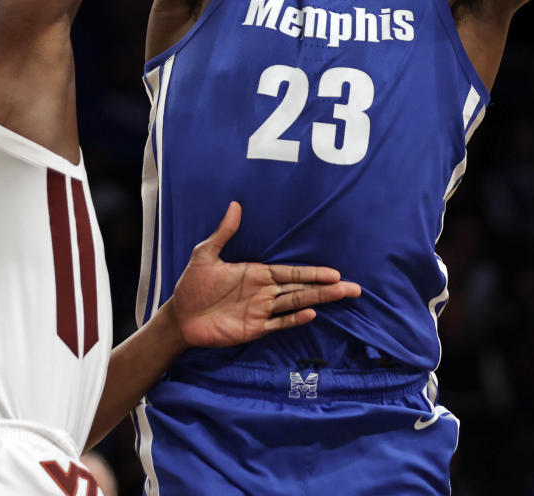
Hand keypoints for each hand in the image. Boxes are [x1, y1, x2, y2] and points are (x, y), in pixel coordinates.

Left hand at [170, 202, 361, 348]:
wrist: (180, 316)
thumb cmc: (192, 284)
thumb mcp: (206, 253)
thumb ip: (224, 232)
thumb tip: (234, 204)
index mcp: (257, 273)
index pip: (291, 272)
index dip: (312, 272)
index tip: (335, 272)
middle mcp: (264, 291)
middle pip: (301, 288)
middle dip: (327, 287)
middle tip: (353, 287)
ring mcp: (261, 311)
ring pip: (296, 304)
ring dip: (318, 300)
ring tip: (341, 296)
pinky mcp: (253, 329)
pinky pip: (278, 324)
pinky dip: (295, 319)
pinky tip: (311, 314)